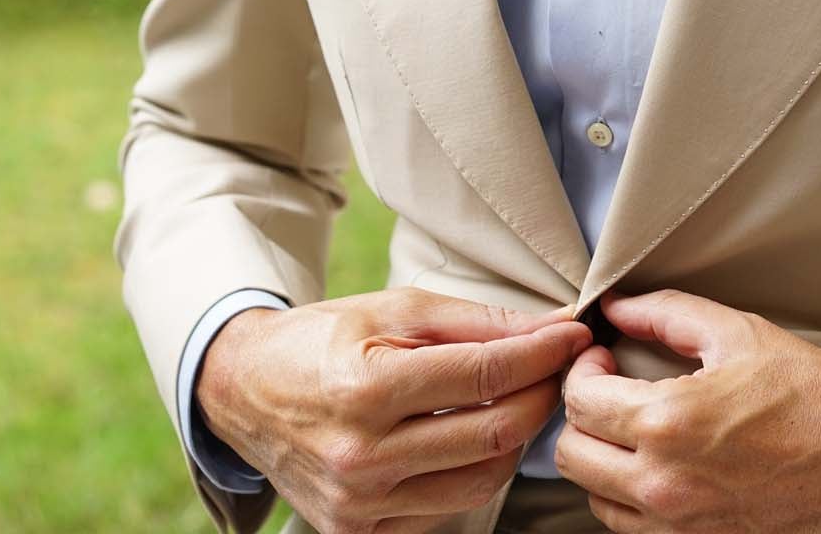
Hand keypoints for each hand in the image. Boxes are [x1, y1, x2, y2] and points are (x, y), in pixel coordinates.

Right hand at [197, 286, 591, 533]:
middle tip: (558, 368)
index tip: (574, 335)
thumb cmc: (325, 340)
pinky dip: (474, 471)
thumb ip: (479, 322)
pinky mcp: (358, 532)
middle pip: (496, 434)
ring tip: (518, 401)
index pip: (487, 376)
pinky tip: (471, 437)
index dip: (544, 353)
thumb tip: (554, 326)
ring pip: (483, 480)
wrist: (245, 391)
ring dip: (517, 439)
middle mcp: (362, 456)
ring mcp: (359, 504)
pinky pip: (448, 508)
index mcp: (367, 388)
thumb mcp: (396, 310)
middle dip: (543, 396)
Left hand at [554, 288, 820, 532]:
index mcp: (670, 421)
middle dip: (581, 412)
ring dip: (600, 455)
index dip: (583, 367)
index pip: (579, 399)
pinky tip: (653, 463)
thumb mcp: (739, 333)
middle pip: (571, 453)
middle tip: (610, 387)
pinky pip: (627, 525)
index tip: (603, 355)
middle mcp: (664, 481)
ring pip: (592, 494)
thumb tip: (619, 305)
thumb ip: (666, 313)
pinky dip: (625, 493)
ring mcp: (677, 521)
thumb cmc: (815, 396)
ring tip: (631, 425)